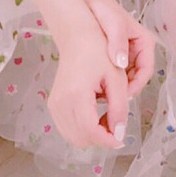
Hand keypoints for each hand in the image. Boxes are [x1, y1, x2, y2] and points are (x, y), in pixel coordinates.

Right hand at [48, 23, 129, 149]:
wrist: (77, 36)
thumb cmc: (98, 51)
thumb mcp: (116, 78)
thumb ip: (119, 107)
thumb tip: (119, 133)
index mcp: (76, 94)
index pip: (90, 131)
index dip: (107, 140)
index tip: (121, 139)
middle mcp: (61, 102)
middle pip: (80, 138)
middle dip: (100, 138)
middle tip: (116, 126)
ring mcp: (55, 104)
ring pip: (72, 137)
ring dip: (91, 134)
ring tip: (108, 118)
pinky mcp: (54, 103)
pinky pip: (67, 127)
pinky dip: (82, 129)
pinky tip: (96, 116)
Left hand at [87, 0, 155, 97]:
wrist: (90, 1)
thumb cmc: (105, 9)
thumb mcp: (113, 24)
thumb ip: (118, 43)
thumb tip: (121, 63)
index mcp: (144, 42)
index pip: (146, 70)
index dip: (136, 84)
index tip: (122, 94)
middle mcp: (139, 50)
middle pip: (137, 76)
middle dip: (126, 88)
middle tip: (111, 98)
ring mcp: (128, 54)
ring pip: (127, 77)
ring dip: (117, 86)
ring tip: (102, 93)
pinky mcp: (117, 56)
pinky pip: (117, 74)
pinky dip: (109, 81)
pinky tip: (97, 84)